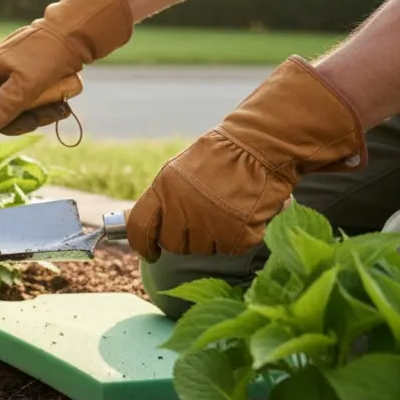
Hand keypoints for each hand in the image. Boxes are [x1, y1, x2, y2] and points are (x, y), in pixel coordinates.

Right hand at [0, 0, 133, 141]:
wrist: (77, 32)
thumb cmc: (49, 53)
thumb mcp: (26, 82)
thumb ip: (6, 104)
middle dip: (19, 120)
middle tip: (39, 120)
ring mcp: (14, 75)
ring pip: (18, 108)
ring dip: (39, 115)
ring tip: (60, 109)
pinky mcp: (32, 77)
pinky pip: (33, 101)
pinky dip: (46, 107)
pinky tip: (62, 104)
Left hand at [127, 56, 365, 260]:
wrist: (260, 147)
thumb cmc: (218, 157)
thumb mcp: (177, 172)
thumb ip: (161, 200)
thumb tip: (140, 225)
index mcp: (163, 190)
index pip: (140, 229)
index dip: (143, 245)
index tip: (149, 253)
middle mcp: (183, 210)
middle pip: (173, 243)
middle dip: (184, 237)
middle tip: (201, 220)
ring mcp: (211, 224)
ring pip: (202, 248)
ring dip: (212, 237)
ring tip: (224, 211)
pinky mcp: (238, 234)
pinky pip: (230, 247)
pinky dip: (237, 236)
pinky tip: (242, 215)